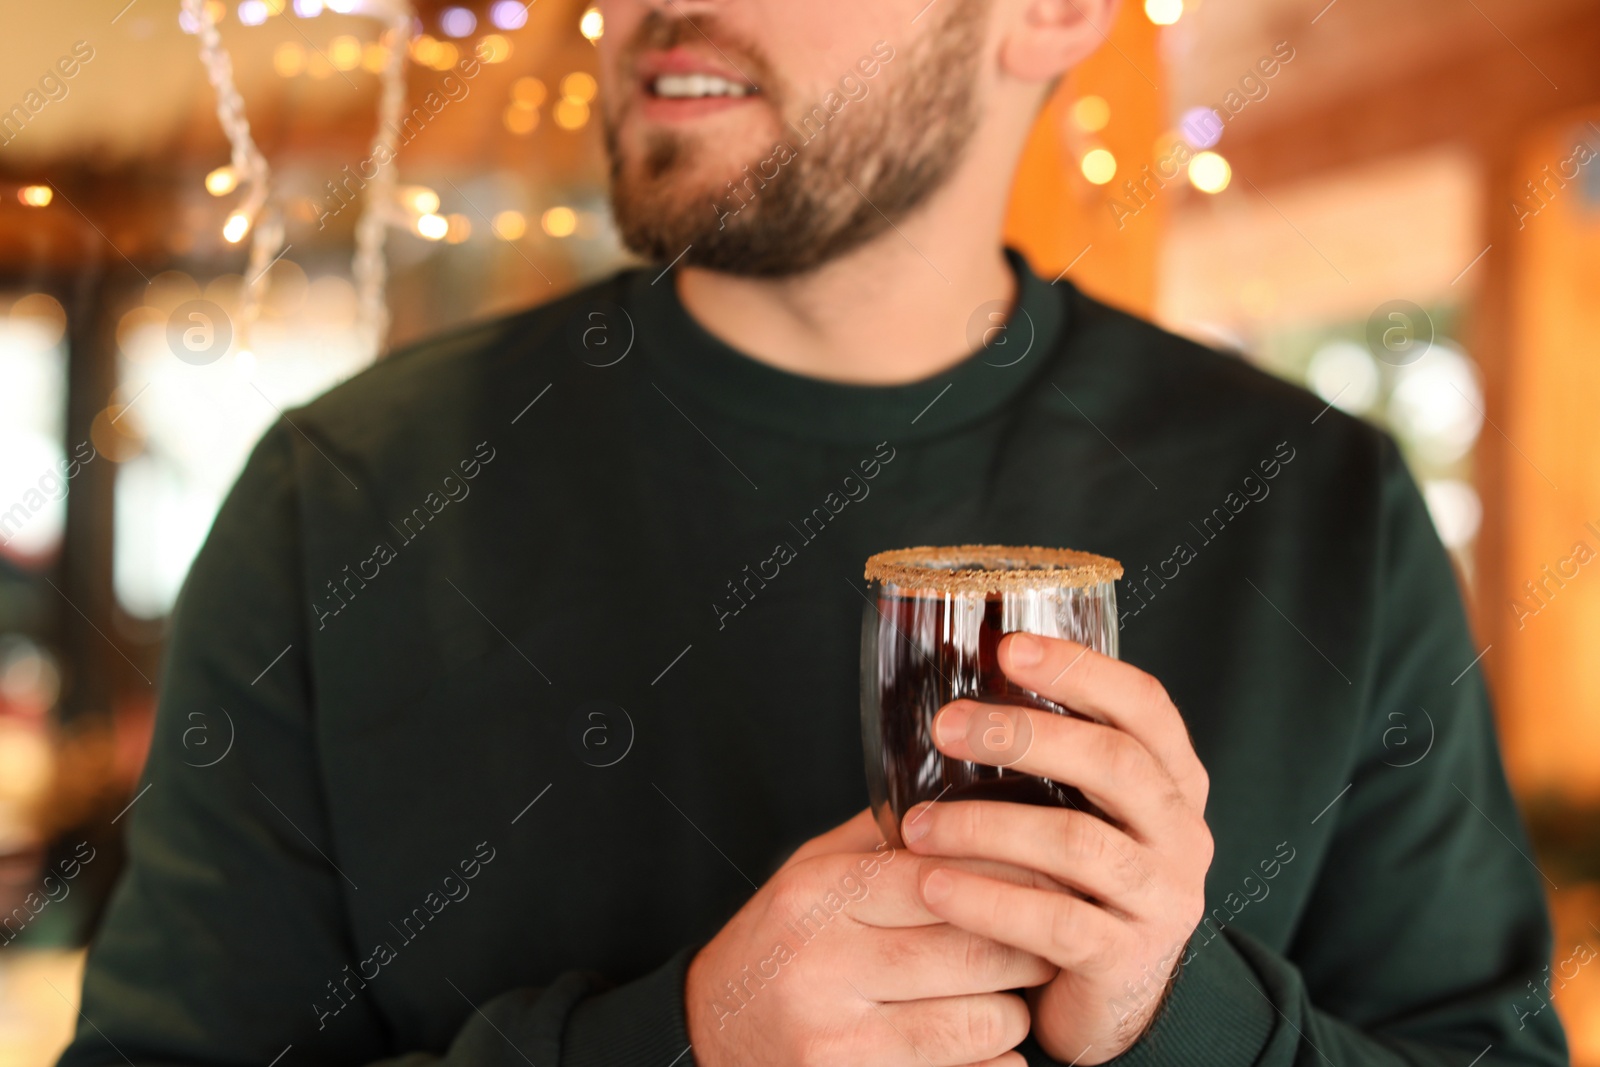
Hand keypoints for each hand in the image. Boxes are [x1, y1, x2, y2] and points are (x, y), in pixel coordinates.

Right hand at [685, 809, 1062, 1066]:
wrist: (707, 1032)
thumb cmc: (773, 946)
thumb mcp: (809, 872)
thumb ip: (881, 839)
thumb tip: (967, 800)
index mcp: (820, 897)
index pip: (943, 877)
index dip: (1012, 878)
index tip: (1050, 880)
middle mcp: (825, 966)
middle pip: (975, 950)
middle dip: (1030, 947)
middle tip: (1048, 941)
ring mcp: (838, 1039)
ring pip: (983, 1022)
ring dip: (1013, 1012)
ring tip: (1005, 998)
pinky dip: (994, 1064)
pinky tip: (980, 1048)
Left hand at [900, 633, 1212, 1063]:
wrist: (1107, 998)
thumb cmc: (1072, 880)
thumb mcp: (1074, 806)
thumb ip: (1040, 751)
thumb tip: (945, 666)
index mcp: (1173, 779)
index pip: (1144, 705)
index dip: (1081, 670)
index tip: (1009, 648)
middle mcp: (1182, 832)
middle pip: (1114, 764)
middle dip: (1025, 734)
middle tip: (944, 726)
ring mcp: (1163, 898)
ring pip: (1078, 844)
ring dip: (985, 827)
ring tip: (916, 825)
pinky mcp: (1128, 960)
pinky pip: (1056, 923)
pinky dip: (987, 901)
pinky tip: (932, 887)